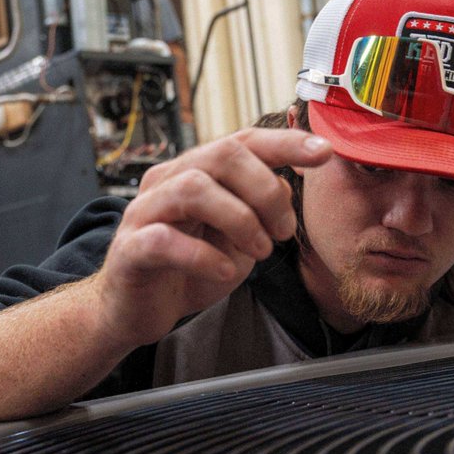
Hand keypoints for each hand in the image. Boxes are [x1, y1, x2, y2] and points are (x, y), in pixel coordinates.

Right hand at [91, 127, 331, 347]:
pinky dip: (203, 255)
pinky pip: (164, 239)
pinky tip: (224, 271)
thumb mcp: (237, 238)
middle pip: (221, 155)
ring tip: (260, 252)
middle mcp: (167, 182)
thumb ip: (259, 208)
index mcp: (194, 172)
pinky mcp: (130, 249)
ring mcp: (144, 213)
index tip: (324, 152)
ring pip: (194, 188)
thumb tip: (289, 183)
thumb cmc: (187, 270)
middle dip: (265, 190)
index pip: (241, 141)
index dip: (285, 143)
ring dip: (240, 220)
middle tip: (284, 231)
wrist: (136, 311)